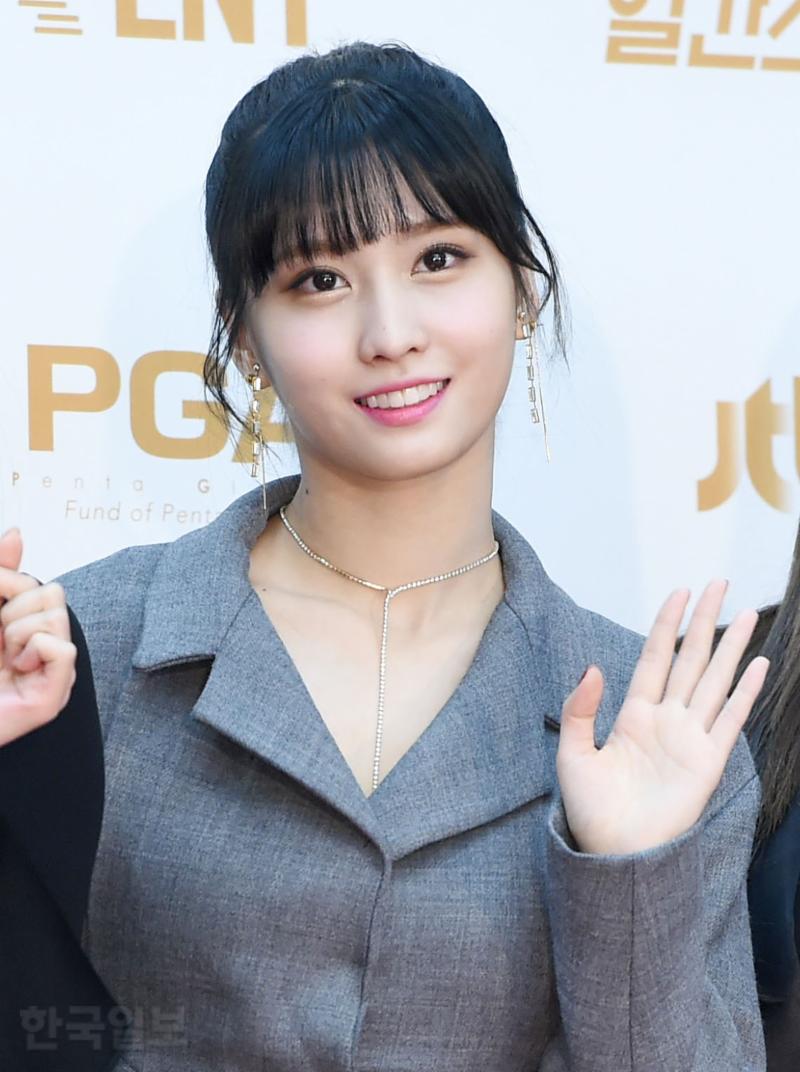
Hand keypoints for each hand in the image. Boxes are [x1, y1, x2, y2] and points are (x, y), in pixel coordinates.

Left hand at [0, 527, 76, 746]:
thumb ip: (1, 574)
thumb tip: (17, 533)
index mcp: (29, 629)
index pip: (40, 584)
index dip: (8, 585)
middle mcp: (47, 649)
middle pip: (54, 595)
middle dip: (15, 612)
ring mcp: (54, 674)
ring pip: (56, 618)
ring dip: (17, 635)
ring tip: (5, 661)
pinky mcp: (54, 697)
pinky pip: (61, 649)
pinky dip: (32, 652)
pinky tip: (16, 672)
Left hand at [556, 580, 768, 855]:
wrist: (614, 853)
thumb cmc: (591, 810)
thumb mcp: (573, 754)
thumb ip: (580, 709)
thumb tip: (592, 667)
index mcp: (634, 714)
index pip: (656, 656)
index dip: (666, 623)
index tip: (679, 592)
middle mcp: (667, 720)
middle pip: (691, 658)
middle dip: (705, 620)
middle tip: (719, 583)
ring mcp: (691, 738)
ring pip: (715, 680)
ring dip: (732, 647)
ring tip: (747, 614)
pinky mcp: (709, 762)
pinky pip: (731, 719)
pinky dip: (746, 692)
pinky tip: (759, 665)